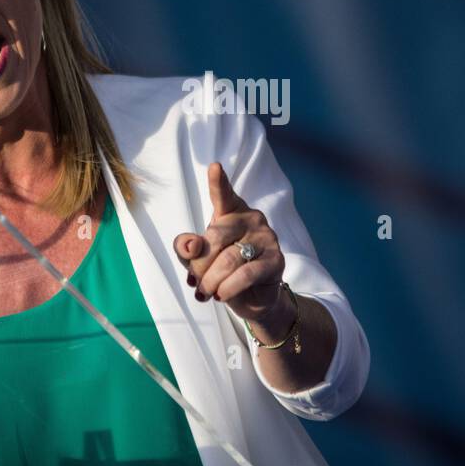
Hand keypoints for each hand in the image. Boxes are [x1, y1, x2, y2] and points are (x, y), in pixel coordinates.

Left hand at [173, 163, 290, 329]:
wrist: (253, 298)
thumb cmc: (223, 270)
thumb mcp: (199, 259)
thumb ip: (189, 249)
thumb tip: (189, 246)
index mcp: (231, 211)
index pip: (223, 195)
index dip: (218, 182)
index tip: (214, 167)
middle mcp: (251, 218)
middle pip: (216, 236)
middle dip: (199, 264)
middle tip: (195, 281)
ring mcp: (266, 238)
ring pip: (229, 259)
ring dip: (211, 281)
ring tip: (205, 293)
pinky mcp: (276, 260)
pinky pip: (246, 274)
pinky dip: (228, 287)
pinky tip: (221, 295)